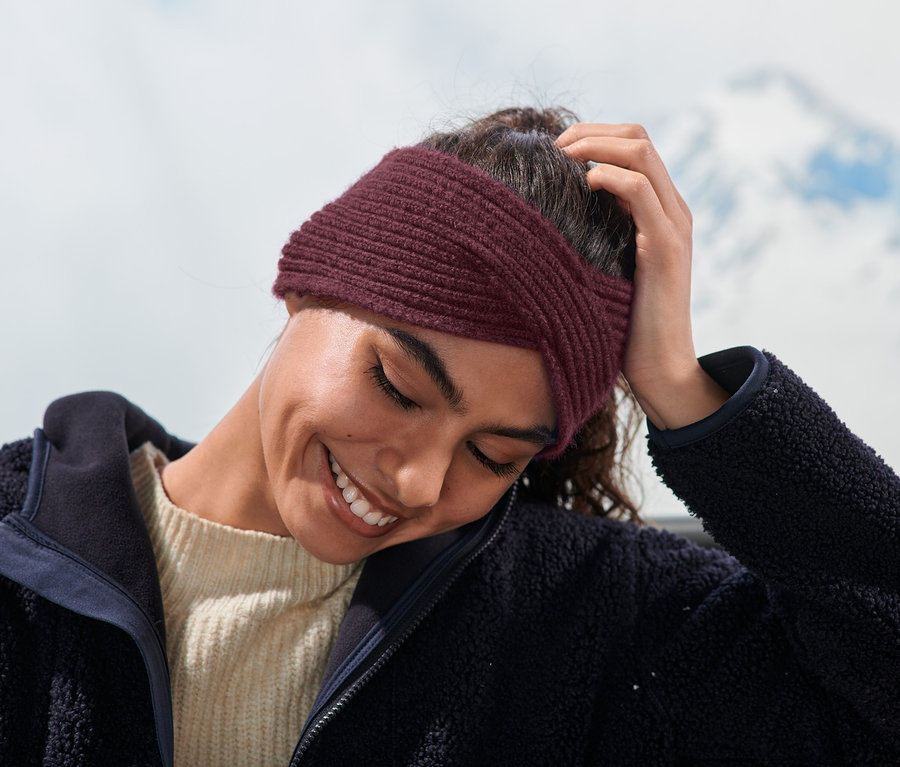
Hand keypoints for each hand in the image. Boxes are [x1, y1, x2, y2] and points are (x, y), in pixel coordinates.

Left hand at [556, 123, 727, 428]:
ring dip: (594, 145)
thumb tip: (549, 216)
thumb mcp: (606, 267)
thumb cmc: (623, 323)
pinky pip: (639, 191)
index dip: (592, 135)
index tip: (552, 149)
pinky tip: (581, 184)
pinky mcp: (665, 246)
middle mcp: (672, 208)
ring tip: (559, 159)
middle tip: (550, 148)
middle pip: (638, 136)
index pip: (633, 145)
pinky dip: (608, 177)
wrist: (658, 368)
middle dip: (589, 132)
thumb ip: (595, 235)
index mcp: (660, 210)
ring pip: (640, 153)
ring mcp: (672, 224)